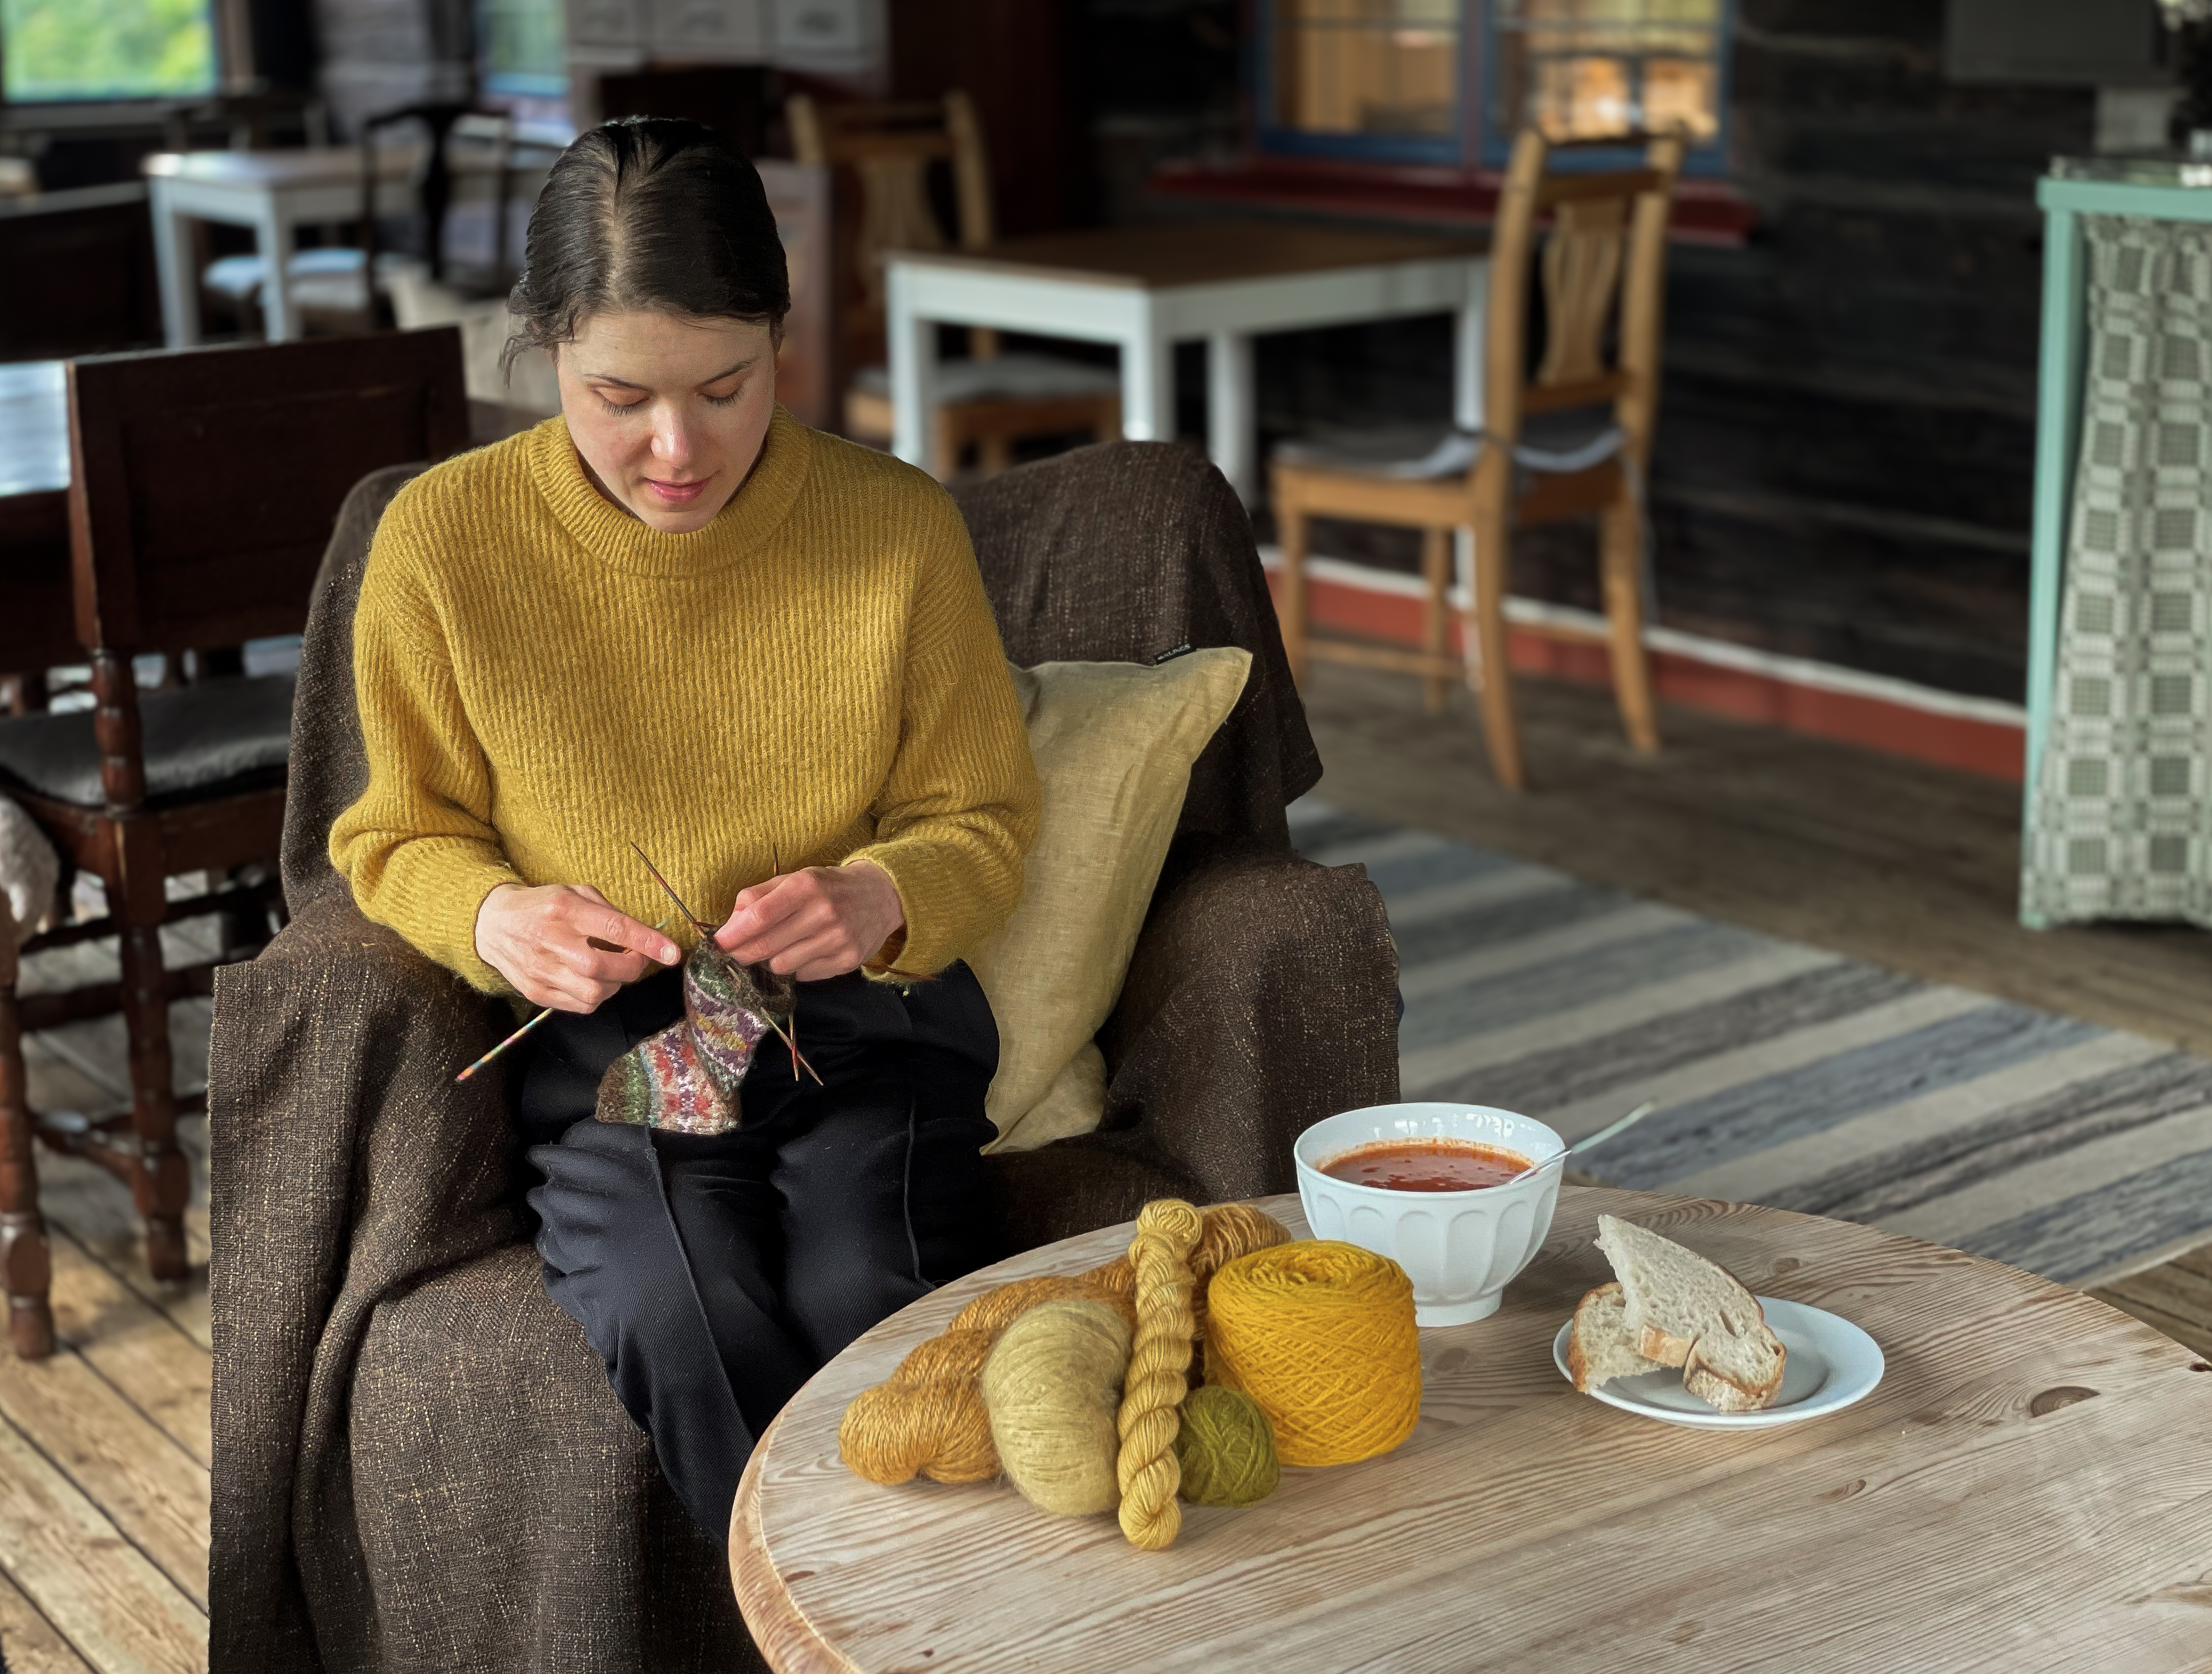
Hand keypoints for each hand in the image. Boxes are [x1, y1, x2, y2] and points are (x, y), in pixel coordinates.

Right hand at [474, 883, 680, 1011]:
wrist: (492, 924)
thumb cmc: (542, 906)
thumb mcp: (574, 892)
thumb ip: (608, 912)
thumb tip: (643, 935)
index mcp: (564, 909)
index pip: (613, 927)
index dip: (647, 942)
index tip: (672, 952)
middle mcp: (550, 941)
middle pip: (603, 967)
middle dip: (632, 967)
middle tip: (636, 958)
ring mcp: (541, 970)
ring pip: (594, 993)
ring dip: (615, 984)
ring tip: (612, 969)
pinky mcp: (535, 992)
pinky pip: (580, 1006)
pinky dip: (597, 997)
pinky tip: (593, 981)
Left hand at [715, 861, 904, 982]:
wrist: (882, 897)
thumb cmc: (829, 887)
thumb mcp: (795, 878)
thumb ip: (759, 896)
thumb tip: (729, 925)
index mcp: (806, 885)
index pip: (760, 915)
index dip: (734, 933)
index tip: (718, 943)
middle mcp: (824, 912)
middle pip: (766, 945)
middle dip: (743, 953)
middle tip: (736, 954)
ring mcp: (838, 939)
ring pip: (782, 965)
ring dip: (773, 960)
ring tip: (782, 946)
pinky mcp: (847, 961)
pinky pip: (804, 976)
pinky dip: (798, 967)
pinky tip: (807, 951)